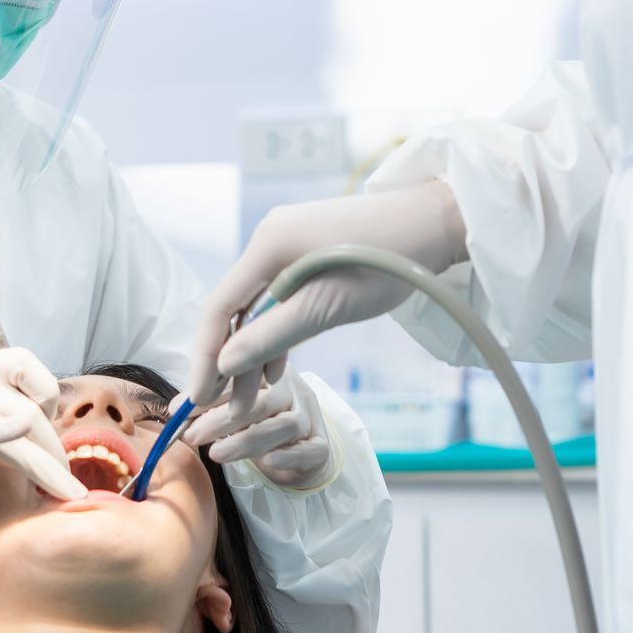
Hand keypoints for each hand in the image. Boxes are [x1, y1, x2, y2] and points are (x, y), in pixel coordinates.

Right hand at [0, 348, 84, 532]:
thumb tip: (28, 434)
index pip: (25, 363)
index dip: (46, 396)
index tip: (43, 438)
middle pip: (34, 394)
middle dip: (55, 442)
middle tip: (62, 480)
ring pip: (25, 419)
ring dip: (51, 460)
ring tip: (67, 492)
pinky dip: (21, 444)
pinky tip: (42, 464)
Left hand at [181, 366, 332, 488]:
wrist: (303, 451)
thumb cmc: (262, 425)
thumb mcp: (236, 411)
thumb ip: (210, 406)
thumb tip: (176, 410)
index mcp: (272, 373)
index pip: (240, 380)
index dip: (208, 395)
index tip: (178, 411)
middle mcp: (295, 390)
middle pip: (263, 401)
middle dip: (222, 419)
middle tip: (191, 435)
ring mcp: (312, 417)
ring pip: (285, 425)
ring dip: (247, 441)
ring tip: (216, 454)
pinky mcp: (322, 446)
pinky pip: (309, 449)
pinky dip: (288, 455)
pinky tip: (267, 462)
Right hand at [186, 181, 466, 407]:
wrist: (434, 223)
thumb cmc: (387, 263)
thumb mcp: (327, 307)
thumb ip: (273, 335)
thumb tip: (225, 365)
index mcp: (267, 244)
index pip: (218, 307)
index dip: (205, 356)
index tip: (198, 398)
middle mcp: (268, 238)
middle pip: (233, 307)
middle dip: (227, 360)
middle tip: (221, 409)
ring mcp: (287, 243)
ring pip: (256, 306)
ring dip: (252, 351)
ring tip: (249, 400)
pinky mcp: (306, 253)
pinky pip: (276, 297)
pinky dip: (273, 331)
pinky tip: (273, 368)